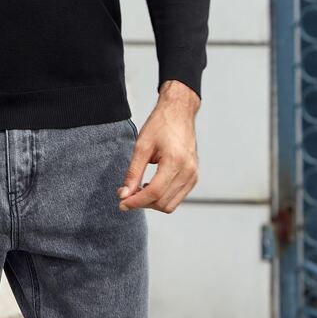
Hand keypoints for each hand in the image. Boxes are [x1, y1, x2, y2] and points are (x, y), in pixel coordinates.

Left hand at [116, 80, 199, 213]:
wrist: (179, 112)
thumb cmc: (160, 124)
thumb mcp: (141, 145)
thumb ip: (133, 172)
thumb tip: (124, 194)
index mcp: (175, 161)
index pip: (154, 192)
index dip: (136, 201)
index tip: (122, 203)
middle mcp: (188, 171)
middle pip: (162, 202)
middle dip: (142, 203)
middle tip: (126, 194)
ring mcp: (193, 175)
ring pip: (171, 205)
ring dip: (152, 203)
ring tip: (138, 190)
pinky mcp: (194, 177)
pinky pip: (178, 197)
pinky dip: (163, 198)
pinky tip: (151, 186)